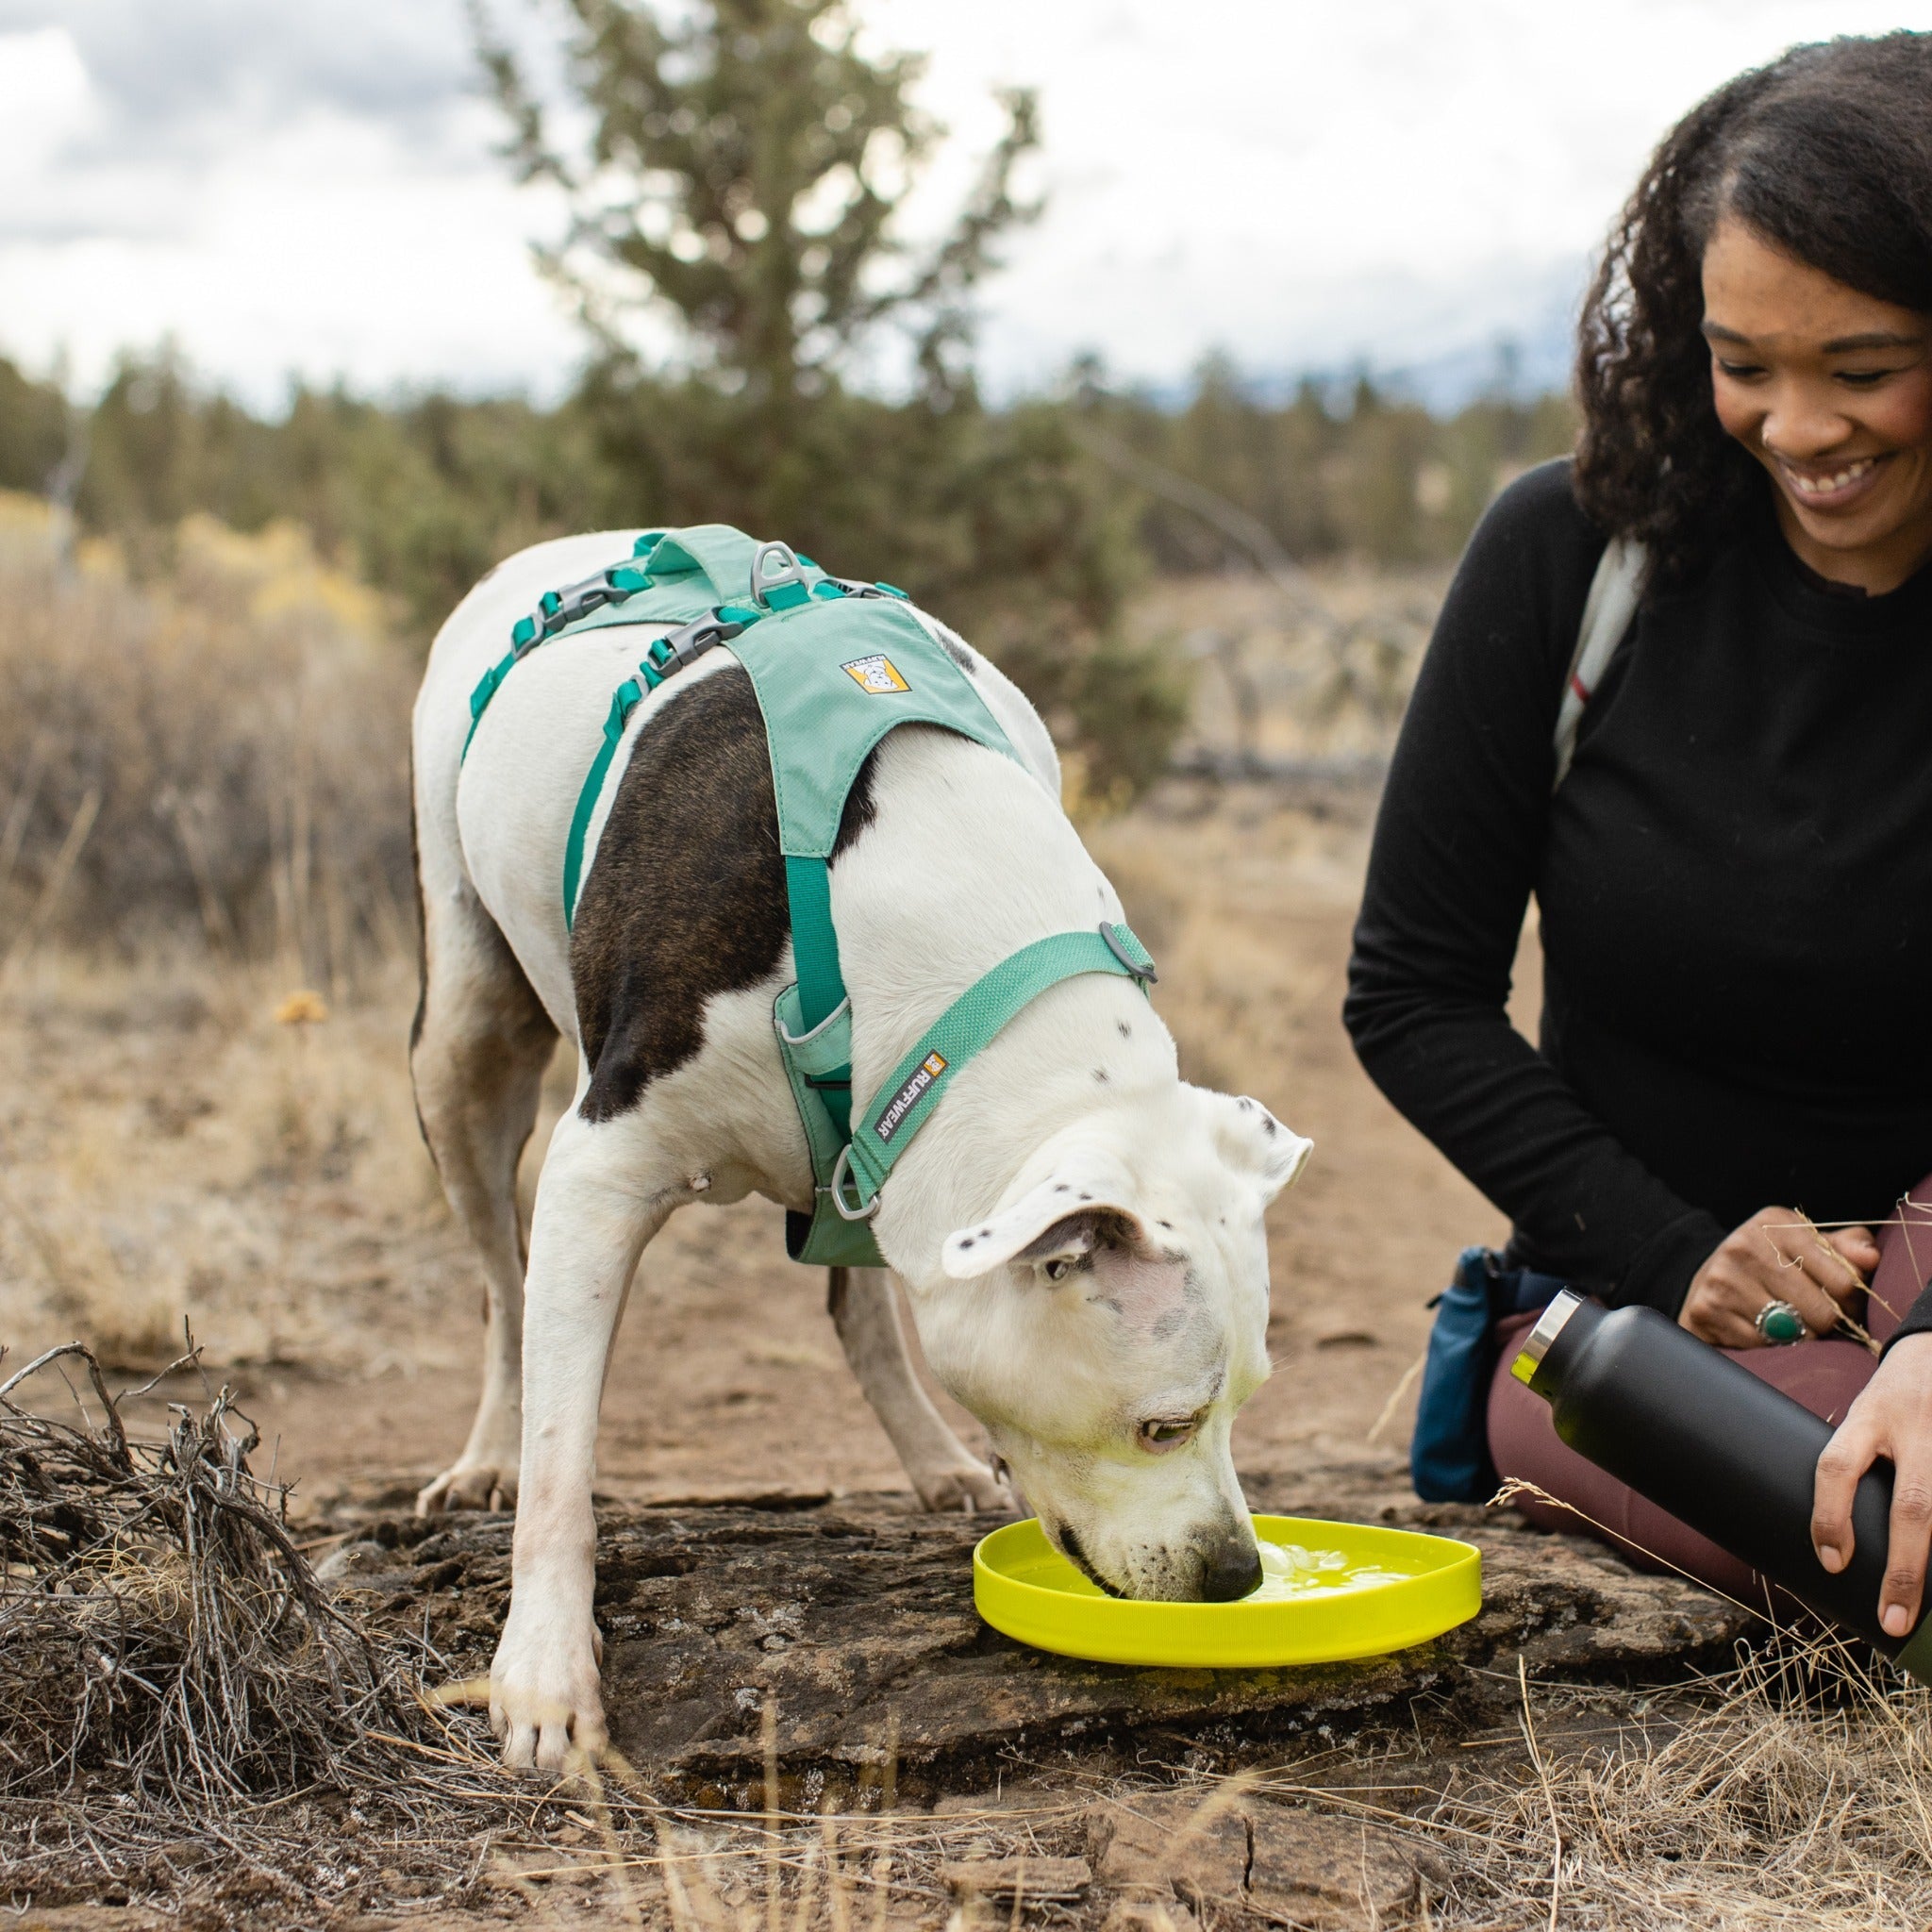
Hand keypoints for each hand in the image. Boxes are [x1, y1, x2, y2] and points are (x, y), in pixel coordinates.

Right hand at [1678, 1207, 1877, 1347]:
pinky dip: (1769, 1349)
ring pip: (1792, 1335)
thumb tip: (1870, 1259)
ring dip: (1800, 1340)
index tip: (1844, 1305)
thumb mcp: (1808, 1245)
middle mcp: (1744, 1247)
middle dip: (1828, 1326)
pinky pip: (1761, 1348)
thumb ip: (1846, 1249)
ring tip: (1794, 1328)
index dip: (1853, 1303)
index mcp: (1777, 1225)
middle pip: (1822, 1313)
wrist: (1707, 1274)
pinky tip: (1763, 1335)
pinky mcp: (1705, 1311)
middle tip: (1821, 1324)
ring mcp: (1722, 1280)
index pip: (1844, 1281)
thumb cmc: (1774, 1262)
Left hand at [1812, 1332, 1931, 1638]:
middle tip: (1892, 1620)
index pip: (1835, 1466)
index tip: (1832, 1562)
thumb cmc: (1889, 1400)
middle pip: (1911, 1507)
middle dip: (1903, 1569)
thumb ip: (1853, 1462)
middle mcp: (1912, 1429)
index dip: (1829, 1516)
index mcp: (1866, 1418)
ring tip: (1928, 1613)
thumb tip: (1831, 1540)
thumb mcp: (1860, 1417)